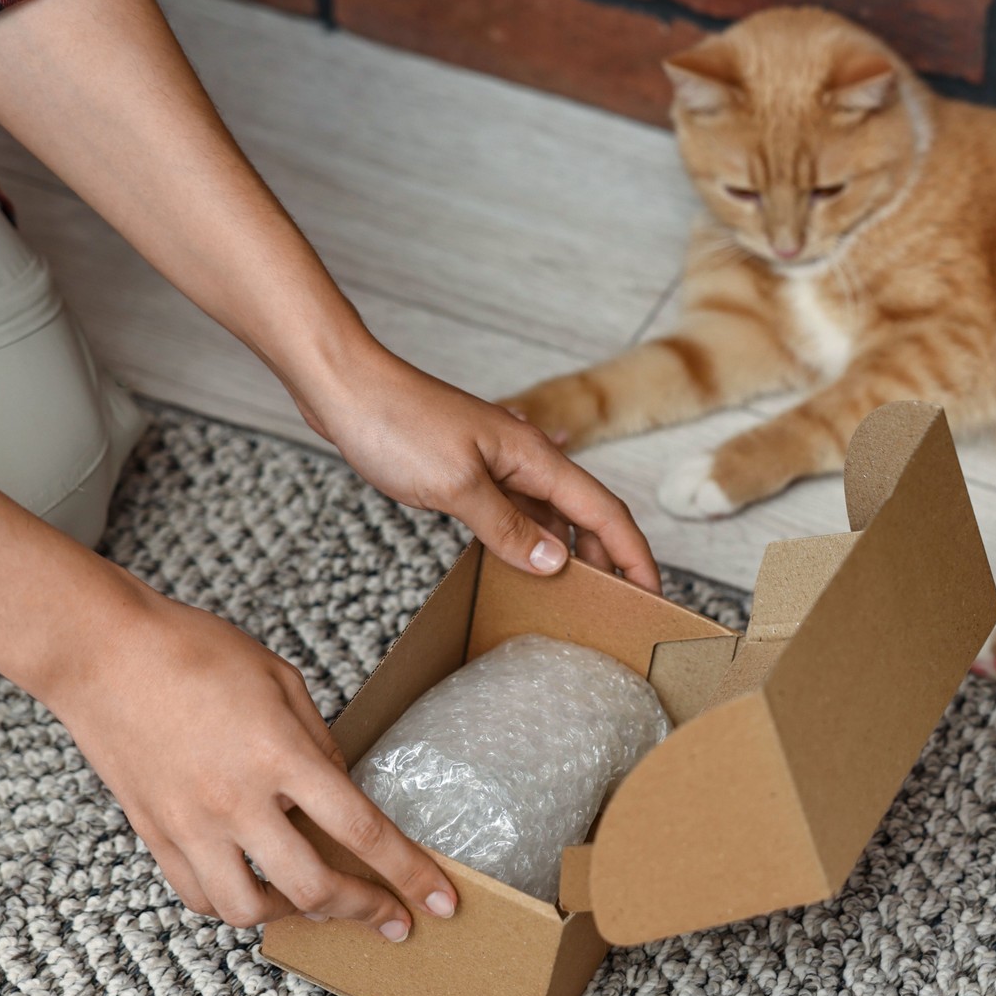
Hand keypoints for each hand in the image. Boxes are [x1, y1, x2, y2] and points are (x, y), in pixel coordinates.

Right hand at [49, 588, 457, 938]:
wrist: (102, 651)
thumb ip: (320, 745)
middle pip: (314, 887)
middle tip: (393, 919)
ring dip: (297, 916)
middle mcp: (236, 801)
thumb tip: (343, 795)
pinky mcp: (154, 834)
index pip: (363, 832)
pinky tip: (259, 889)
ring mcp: (190, 824)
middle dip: (366, 910)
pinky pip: (199, 897)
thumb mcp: (283, 682)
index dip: (411, 874)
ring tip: (323, 904)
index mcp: (281, 756)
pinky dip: (235, 905)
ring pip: (250, 910)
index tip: (441, 901)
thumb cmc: (197, 651)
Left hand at [300, 347, 660, 591]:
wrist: (345, 386)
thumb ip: (506, 528)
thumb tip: (553, 564)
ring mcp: (498, 464)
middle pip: (585, 515)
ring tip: (573, 596)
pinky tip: (519, 565)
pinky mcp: (470, 471)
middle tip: (617, 608)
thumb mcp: (455, 486)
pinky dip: (527, 541)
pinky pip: (515, 512)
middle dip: (607, 559)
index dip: (633, 554)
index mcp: (535, 458)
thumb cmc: (396, 423)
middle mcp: (526, 459)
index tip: (651, 593)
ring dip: (567, 553)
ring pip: (550, 515)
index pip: (604, 512)